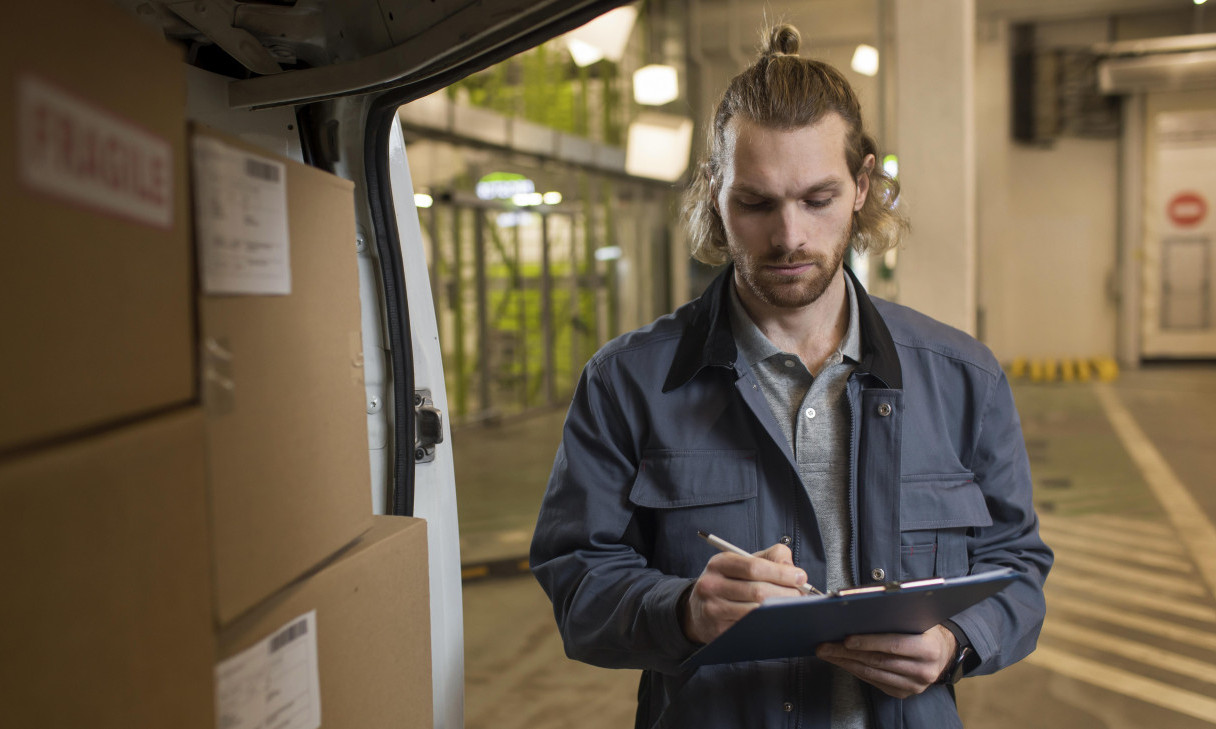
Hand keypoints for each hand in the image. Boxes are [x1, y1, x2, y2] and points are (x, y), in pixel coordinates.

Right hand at [681, 543, 807, 644]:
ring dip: (780, 610)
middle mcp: (711, 585)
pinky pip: (749, 629)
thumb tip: (791, 568)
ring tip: (794, 607)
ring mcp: (713, 610)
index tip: (801, 576)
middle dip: (786, 593)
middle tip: (802, 595)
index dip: (781, 572)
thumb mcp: (743, 562)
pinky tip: (779, 620)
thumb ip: (770, 557)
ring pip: (755, 612)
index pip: (754, 567)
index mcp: (719, 563)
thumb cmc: (729, 582)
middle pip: (757, 591)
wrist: (698, 609)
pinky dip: (768, 624)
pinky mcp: (717, 631)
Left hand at [815, 624, 956, 697]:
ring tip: (827, 653)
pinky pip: (874, 681)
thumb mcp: (918, 618)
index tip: (846, 639)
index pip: (894, 645)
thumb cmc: (925, 629)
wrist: (943, 652)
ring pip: (873, 673)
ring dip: (846, 663)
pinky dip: (855, 671)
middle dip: (847, 653)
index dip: (868, 642)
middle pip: (878, 661)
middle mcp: (924, 670)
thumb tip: (860, 607)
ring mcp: (914, 685)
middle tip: (825, 646)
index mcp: (929, 649)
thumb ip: (896, 615)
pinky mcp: (903, 693)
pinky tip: (842, 662)